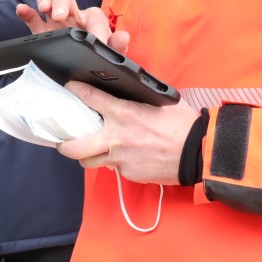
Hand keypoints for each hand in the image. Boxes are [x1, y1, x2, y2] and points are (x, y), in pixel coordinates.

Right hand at [16, 0, 129, 52]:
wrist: (82, 74)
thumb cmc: (97, 58)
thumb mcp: (110, 55)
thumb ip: (117, 46)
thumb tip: (123, 37)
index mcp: (92, 22)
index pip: (94, 16)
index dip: (95, 26)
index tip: (95, 40)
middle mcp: (73, 17)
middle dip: (62, 4)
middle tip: (60, 17)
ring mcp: (55, 23)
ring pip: (49, 1)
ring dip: (46, 1)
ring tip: (44, 9)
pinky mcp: (41, 32)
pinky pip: (32, 18)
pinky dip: (26, 12)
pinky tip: (21, 9)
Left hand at [54, 81, 197, 184]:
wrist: (198, 152)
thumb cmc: (182, 125)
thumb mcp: (158, 102)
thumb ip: (136, 100)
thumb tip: (127, 93)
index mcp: (123, 113)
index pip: (90, 98)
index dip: (76, 91)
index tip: (69, 88)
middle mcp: (116, 137)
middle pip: (75, 147)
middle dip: (64, 145)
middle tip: (63, 141)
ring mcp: (120, 159)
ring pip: (90, 162)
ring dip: (88, 156)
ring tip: (92, 151)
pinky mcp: (129, 173)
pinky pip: (115, 169)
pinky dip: (116, 163)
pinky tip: (127, 157)